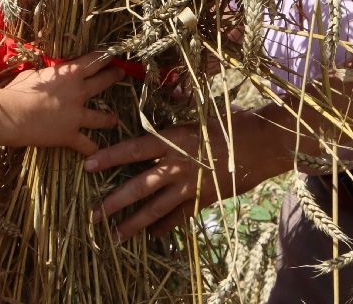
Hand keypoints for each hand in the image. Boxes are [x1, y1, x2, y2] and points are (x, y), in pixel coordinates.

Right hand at [0, 52, 121, 155]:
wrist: (15, 115)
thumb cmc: (18, 90)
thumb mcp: (33, 74)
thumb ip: (45, 75)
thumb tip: (45, 74)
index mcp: (70, 73)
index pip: (94, 60)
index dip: (104, 56)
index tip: (112, 54)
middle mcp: (79, 92)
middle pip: (103, 82)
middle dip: (114, 76)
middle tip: (121, 73)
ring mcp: (78, 115)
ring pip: (101, 117)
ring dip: (109, 119)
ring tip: (114, 120)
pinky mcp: (71, 135)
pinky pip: (86, 144)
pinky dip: (91, 149)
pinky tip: (95, 152)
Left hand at [85, 109, 291, 239]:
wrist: (264, 143)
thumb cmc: (232, 122)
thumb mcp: (199, 118)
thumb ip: (175, 129)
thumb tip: (157, 128)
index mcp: (173, 139)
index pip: (133, 149)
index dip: (110, 157)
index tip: (88, 165)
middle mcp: (178, 164)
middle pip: (139, 186)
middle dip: (113, 202)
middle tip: (93, 215)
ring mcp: (191, 185)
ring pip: (156, 208)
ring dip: (134, 223)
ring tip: (115, 235)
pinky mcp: (205, 198)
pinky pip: (180, 216)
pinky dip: (165, 226)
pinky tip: (153, 235)